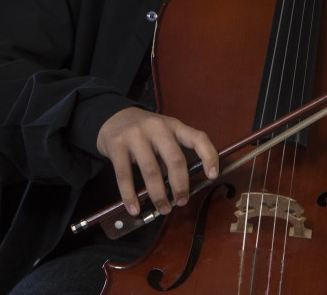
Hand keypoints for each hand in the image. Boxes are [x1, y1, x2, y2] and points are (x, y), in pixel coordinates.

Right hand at [96, 107, 217, 216]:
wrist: (113, 117)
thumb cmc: (145, 132)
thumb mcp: (163, 135)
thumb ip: (173, 155)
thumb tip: (180, 188)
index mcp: (174, 126)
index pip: (198, 138)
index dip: (209, 156)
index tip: (213, 175)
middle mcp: (157, 127)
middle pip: (175, 159)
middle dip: (181, 185)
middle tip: (182, 201)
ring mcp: (136, 135)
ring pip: (151, 170)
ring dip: (158, 195)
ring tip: (162, 209)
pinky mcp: (116, 145)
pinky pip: (125, 175)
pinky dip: (130, 196)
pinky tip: (134, 208)